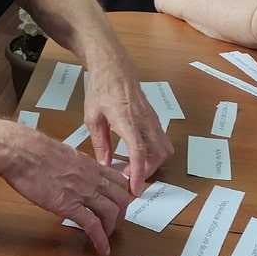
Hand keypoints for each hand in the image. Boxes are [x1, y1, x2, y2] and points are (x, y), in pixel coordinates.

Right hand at [0, 124, 132, 255]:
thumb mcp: (59, 152)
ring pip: (111, 212)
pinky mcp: (68, 205)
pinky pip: (92, 225)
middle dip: (121, 212)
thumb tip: (68, 168)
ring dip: (111, 227)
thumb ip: (70, 163)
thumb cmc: (31, 149)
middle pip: (121, 197)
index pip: (118, 179)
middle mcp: (90, 177)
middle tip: (115, 221)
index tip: (120, 202)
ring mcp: (81, 192)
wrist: (19, 152)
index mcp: (88, 164)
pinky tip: (101, 248)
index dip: (122, 193)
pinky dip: (100, 239)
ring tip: (107, 236)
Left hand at [83, 61, 173, 195]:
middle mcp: (145, 120)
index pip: (139, 152)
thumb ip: (100, 143)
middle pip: (157, 155)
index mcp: (127, 119)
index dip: (138, 173)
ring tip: (134, 169)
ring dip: (153, 163)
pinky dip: (154, 153)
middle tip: (128, 180)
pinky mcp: (154, 118)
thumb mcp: (92, 118)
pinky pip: (162, 141)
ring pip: (164, 149)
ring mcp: (152, 119)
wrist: (114, 66)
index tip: (135, 189)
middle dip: (146, 172)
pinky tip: (139, 156)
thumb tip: (105, 165)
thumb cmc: (101, 88)